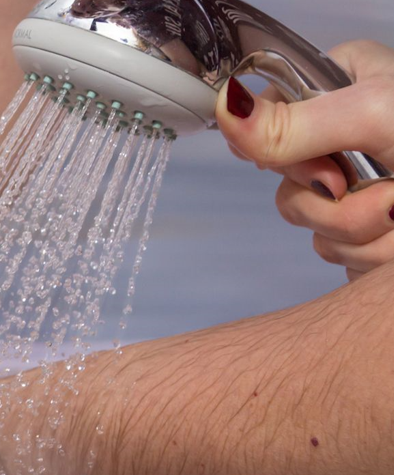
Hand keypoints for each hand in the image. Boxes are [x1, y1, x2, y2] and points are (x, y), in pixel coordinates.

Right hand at [217, 40, 393, 280]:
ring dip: (365, 236)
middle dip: (338, 209)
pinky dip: (375, 259)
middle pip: (289, 188)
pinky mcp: (368, 237)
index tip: (332, 169)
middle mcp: (347, 137)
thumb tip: (224, 109)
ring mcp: (359, 189)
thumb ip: (295, 122)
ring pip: (315, 230)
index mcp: (344, 88)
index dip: (289, 157)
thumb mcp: (376, 116)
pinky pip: (338, 256)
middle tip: (392, 198)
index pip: (268, 121)